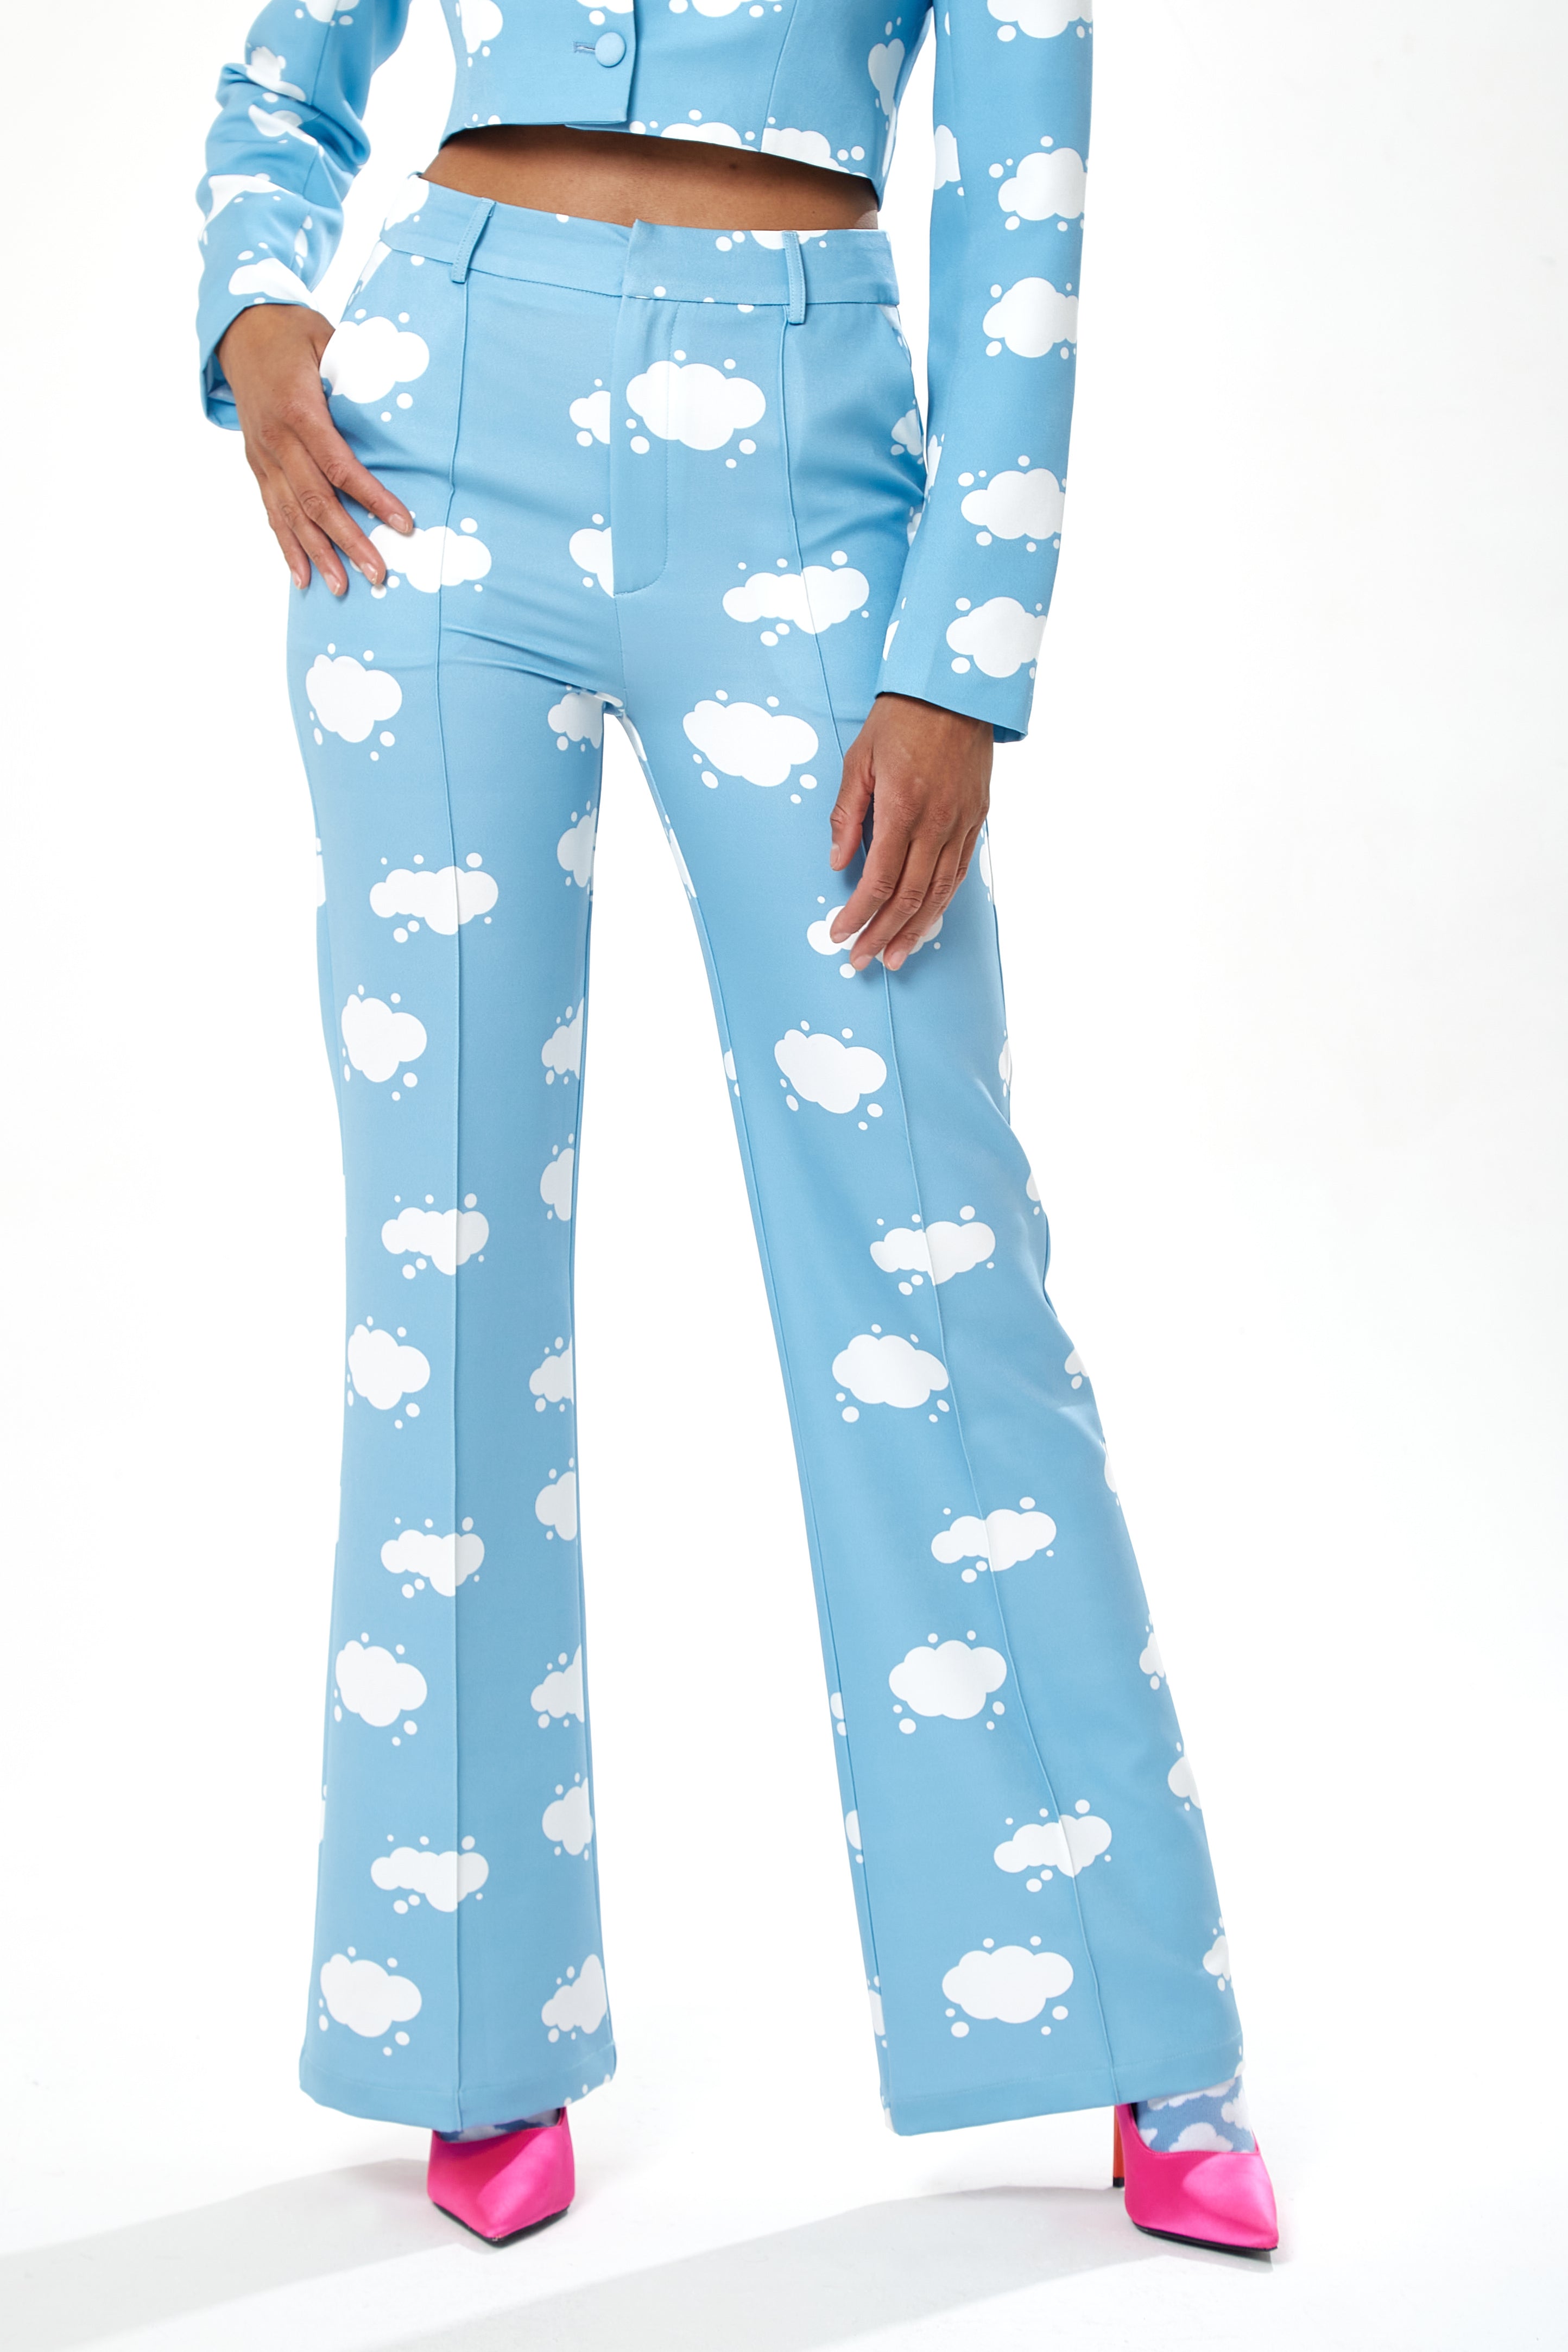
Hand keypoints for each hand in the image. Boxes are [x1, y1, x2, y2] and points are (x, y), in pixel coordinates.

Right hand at [217, 304, 413, 593]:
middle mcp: (277, 440)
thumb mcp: (327, 340)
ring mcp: (264, 456)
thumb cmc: (292, 334)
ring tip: (341, 588)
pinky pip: (272, 512)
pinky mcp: (257, 465)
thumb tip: (393, 396)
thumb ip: (356, 372)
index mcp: (299, 410)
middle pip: (316, 500)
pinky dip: (287, 546)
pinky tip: (302, 577)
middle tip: (377, 574)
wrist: (239, 330)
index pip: (340, 465)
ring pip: (292, 514)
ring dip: (318, 554)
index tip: (403, 525)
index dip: (372, 498)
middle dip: (348, 541)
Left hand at [828, 693, 992, 969]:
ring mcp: (961, 822)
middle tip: (862, 959)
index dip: (858, 914)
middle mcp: (936, 821)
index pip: (879, 879)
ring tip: (896, 956)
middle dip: (883, 933)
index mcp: (902, 806)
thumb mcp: (858, 759)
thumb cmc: (901, 718)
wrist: (956, 688)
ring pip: (940, 892)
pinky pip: (959, 873)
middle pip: (910, 896)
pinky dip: (942, 903)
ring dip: (916, 930)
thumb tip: (839, 862)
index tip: (839, 934)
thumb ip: (847, 814)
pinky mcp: (976, 819)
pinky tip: (926, 921)